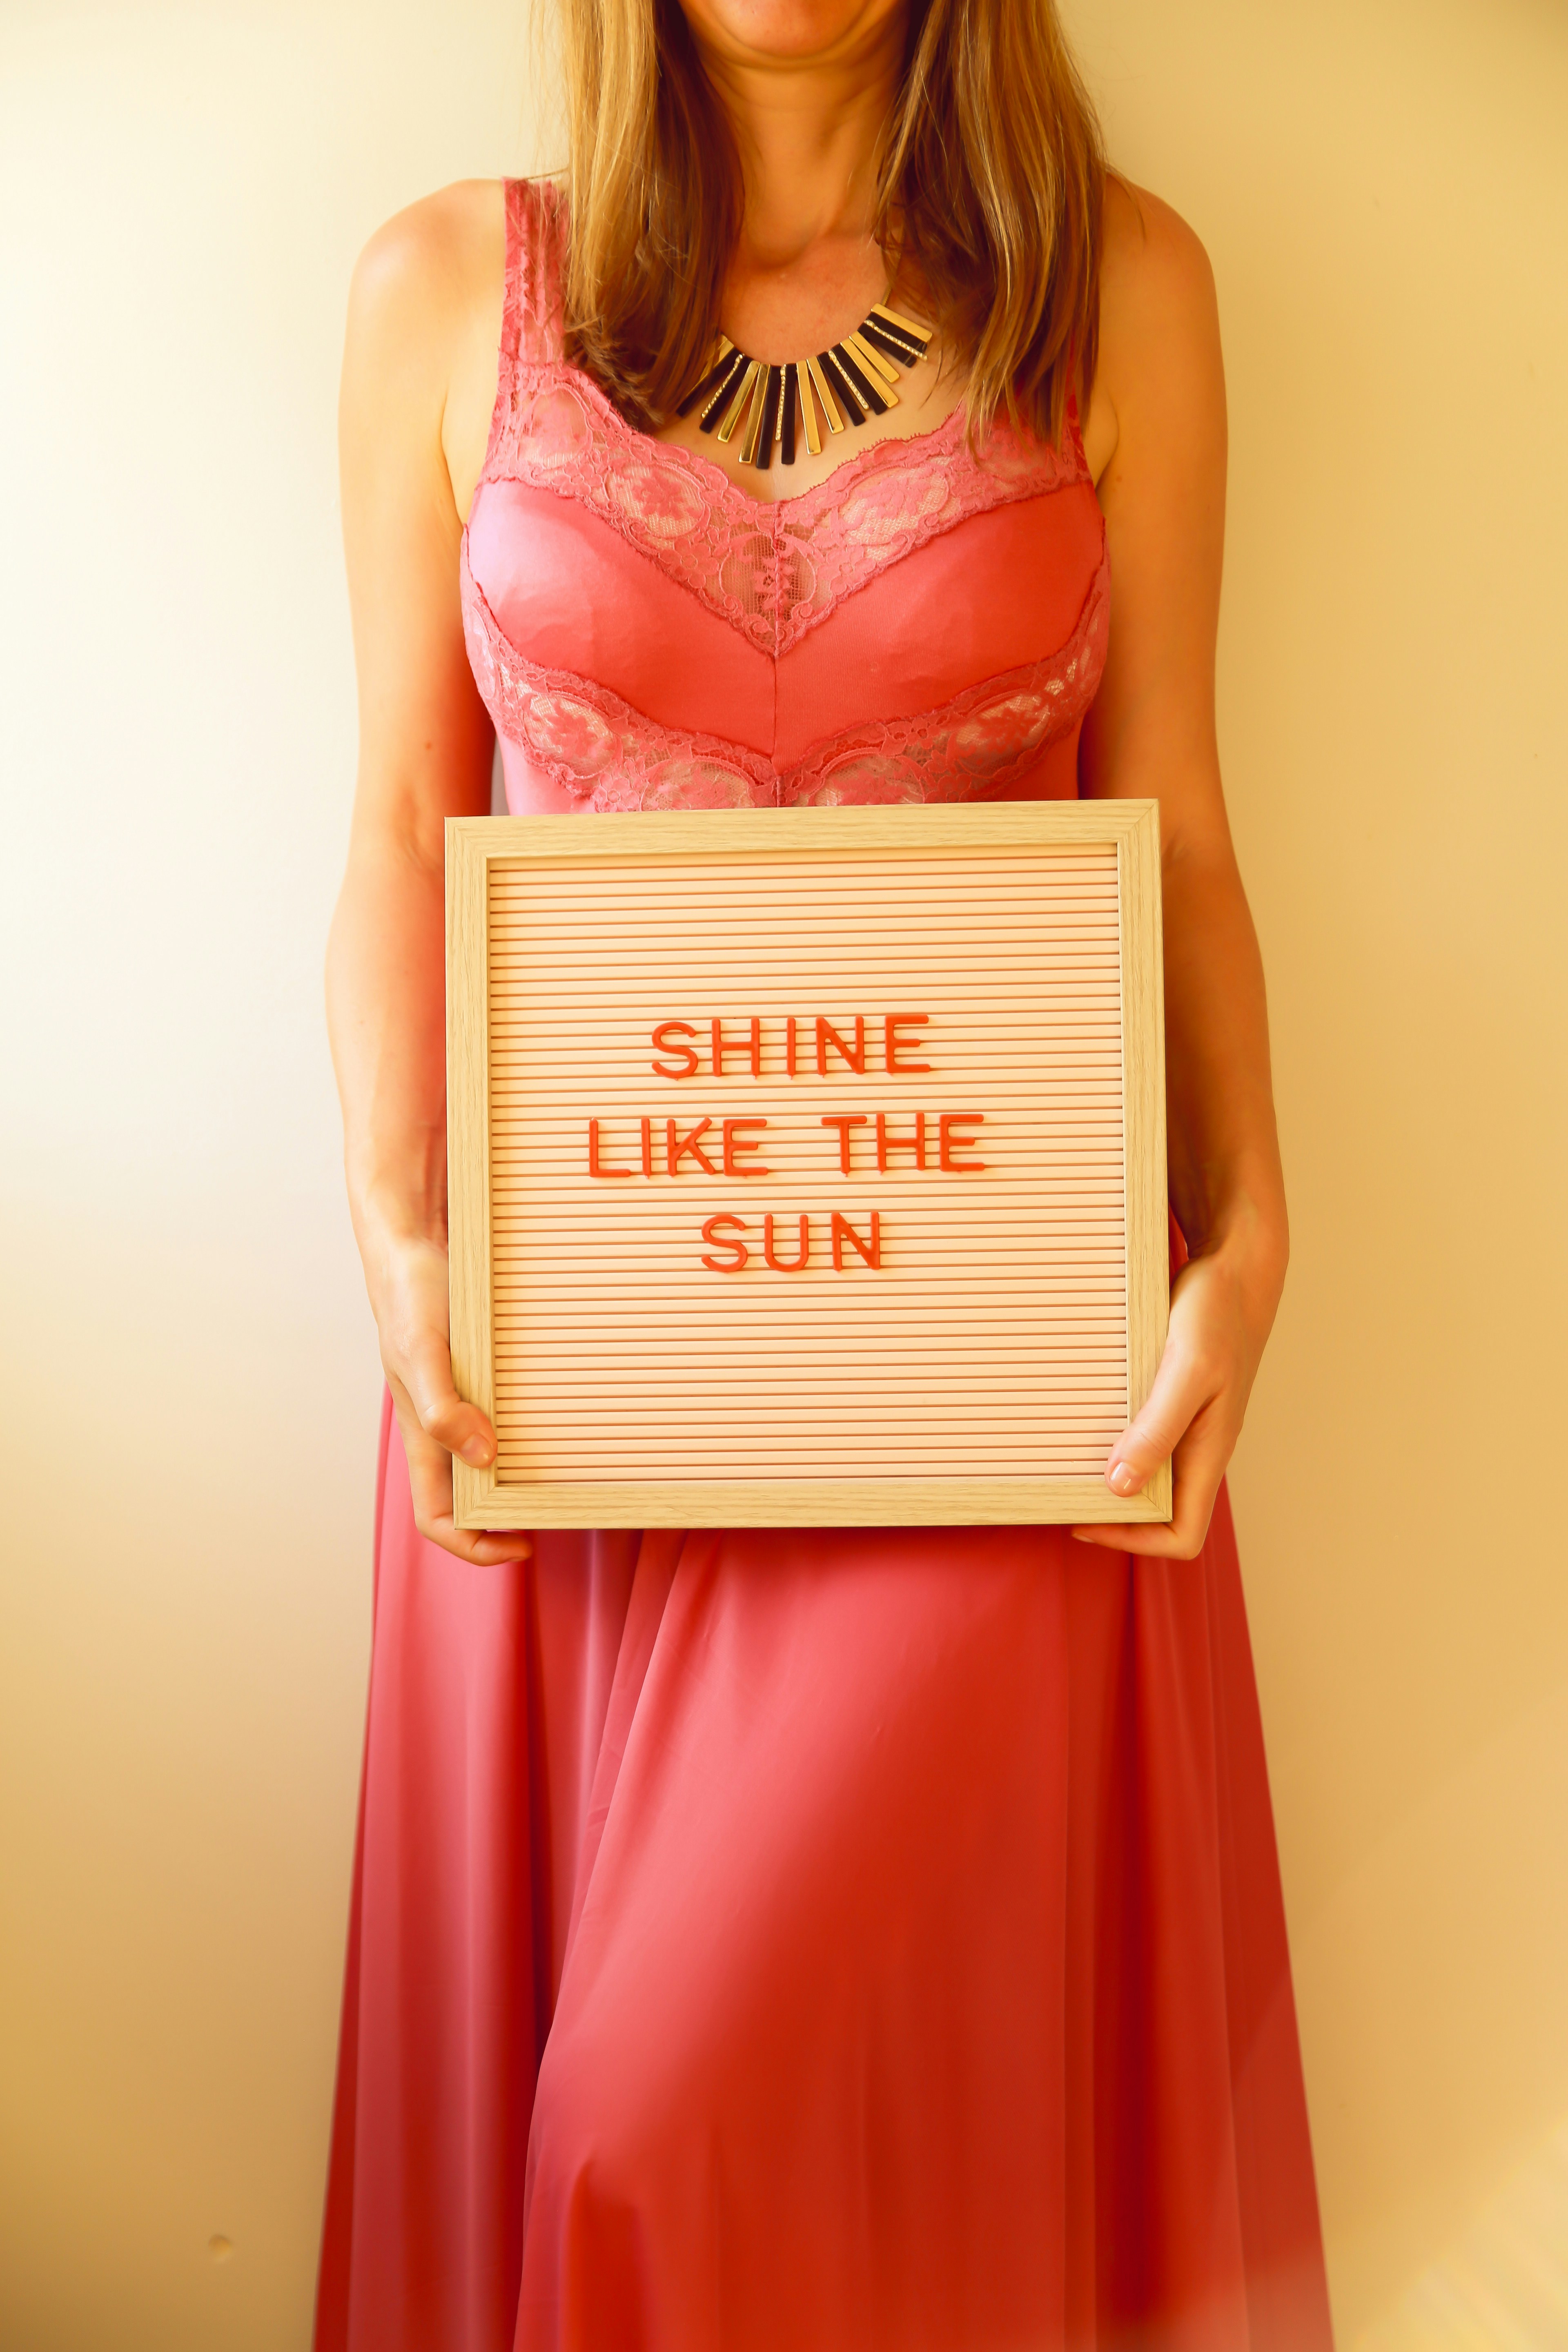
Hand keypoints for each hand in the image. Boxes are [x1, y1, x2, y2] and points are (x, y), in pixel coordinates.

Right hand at [364, 1217, 532, 1565]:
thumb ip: (442, 1409)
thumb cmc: (408, 1297)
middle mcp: (442, 1425)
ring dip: (523, 1470)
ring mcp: (462, 1398)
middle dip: (507, 1515)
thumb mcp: (421, 1354)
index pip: (438, 1517)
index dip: (474, 1546)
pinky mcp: (482, 1371)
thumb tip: (482, 1457)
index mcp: (421, 1435)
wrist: (414, 1240)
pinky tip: (564, 1409)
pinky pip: (506, 1410)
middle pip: (469, 1495)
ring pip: (490, 1455)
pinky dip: (532, 1422)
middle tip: (559, 1508)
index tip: (523, 1544)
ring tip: (571, 1469)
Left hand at [1071, 1229, 1282, 1558]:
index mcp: (1209, 1453)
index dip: (1134, 1540)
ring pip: (1148, 1476)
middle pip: (1159, 1513)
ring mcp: (1187, 1425)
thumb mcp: (1187, 1371)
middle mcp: (1199, 1448)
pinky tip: (1083, 1422)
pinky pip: (1142, 1438)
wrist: (1236, 1269)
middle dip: (1112, 1515)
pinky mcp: (1172, 1399)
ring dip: (1108, 1478)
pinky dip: (1112, 1441)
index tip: (1086, 1520)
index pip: (1182, 1535)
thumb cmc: (1218, 1316)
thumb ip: (1158, 1429)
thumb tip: (1120, 1485)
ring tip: (1063, 1464)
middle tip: (1062, 1492)